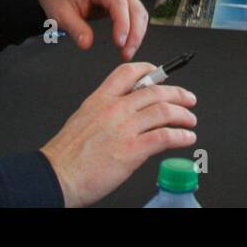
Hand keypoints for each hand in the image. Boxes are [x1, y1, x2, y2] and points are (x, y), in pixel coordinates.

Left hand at [37, 0, 149, 60]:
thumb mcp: (61, 14)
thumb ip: (75, 28)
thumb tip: (87, 44)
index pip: (119, 3)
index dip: (123, 23)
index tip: (120, 43)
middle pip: (135, 7)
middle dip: (135, 33)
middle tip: (126, 53)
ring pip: (140, 11)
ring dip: (138, 33)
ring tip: (127, 52)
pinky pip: (136, 13)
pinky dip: (136, 29)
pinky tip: (129, 43)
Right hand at [41, 63, 196, 207]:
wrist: (55, 177)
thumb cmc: (65, 156)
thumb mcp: (83, 120)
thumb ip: (106, 113)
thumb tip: (127, 114)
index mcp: (99, 99)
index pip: (128, 72)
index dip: (150, 69)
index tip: (161, 73)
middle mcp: (114, 109)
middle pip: (155, 90)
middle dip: (177, 93)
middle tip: (188, 99)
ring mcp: (124, 128)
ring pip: (164, 111)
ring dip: (183, 115)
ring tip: (190, 121)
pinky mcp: (132, 149)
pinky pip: (164, 136)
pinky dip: (180, 136)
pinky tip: (186, 138)